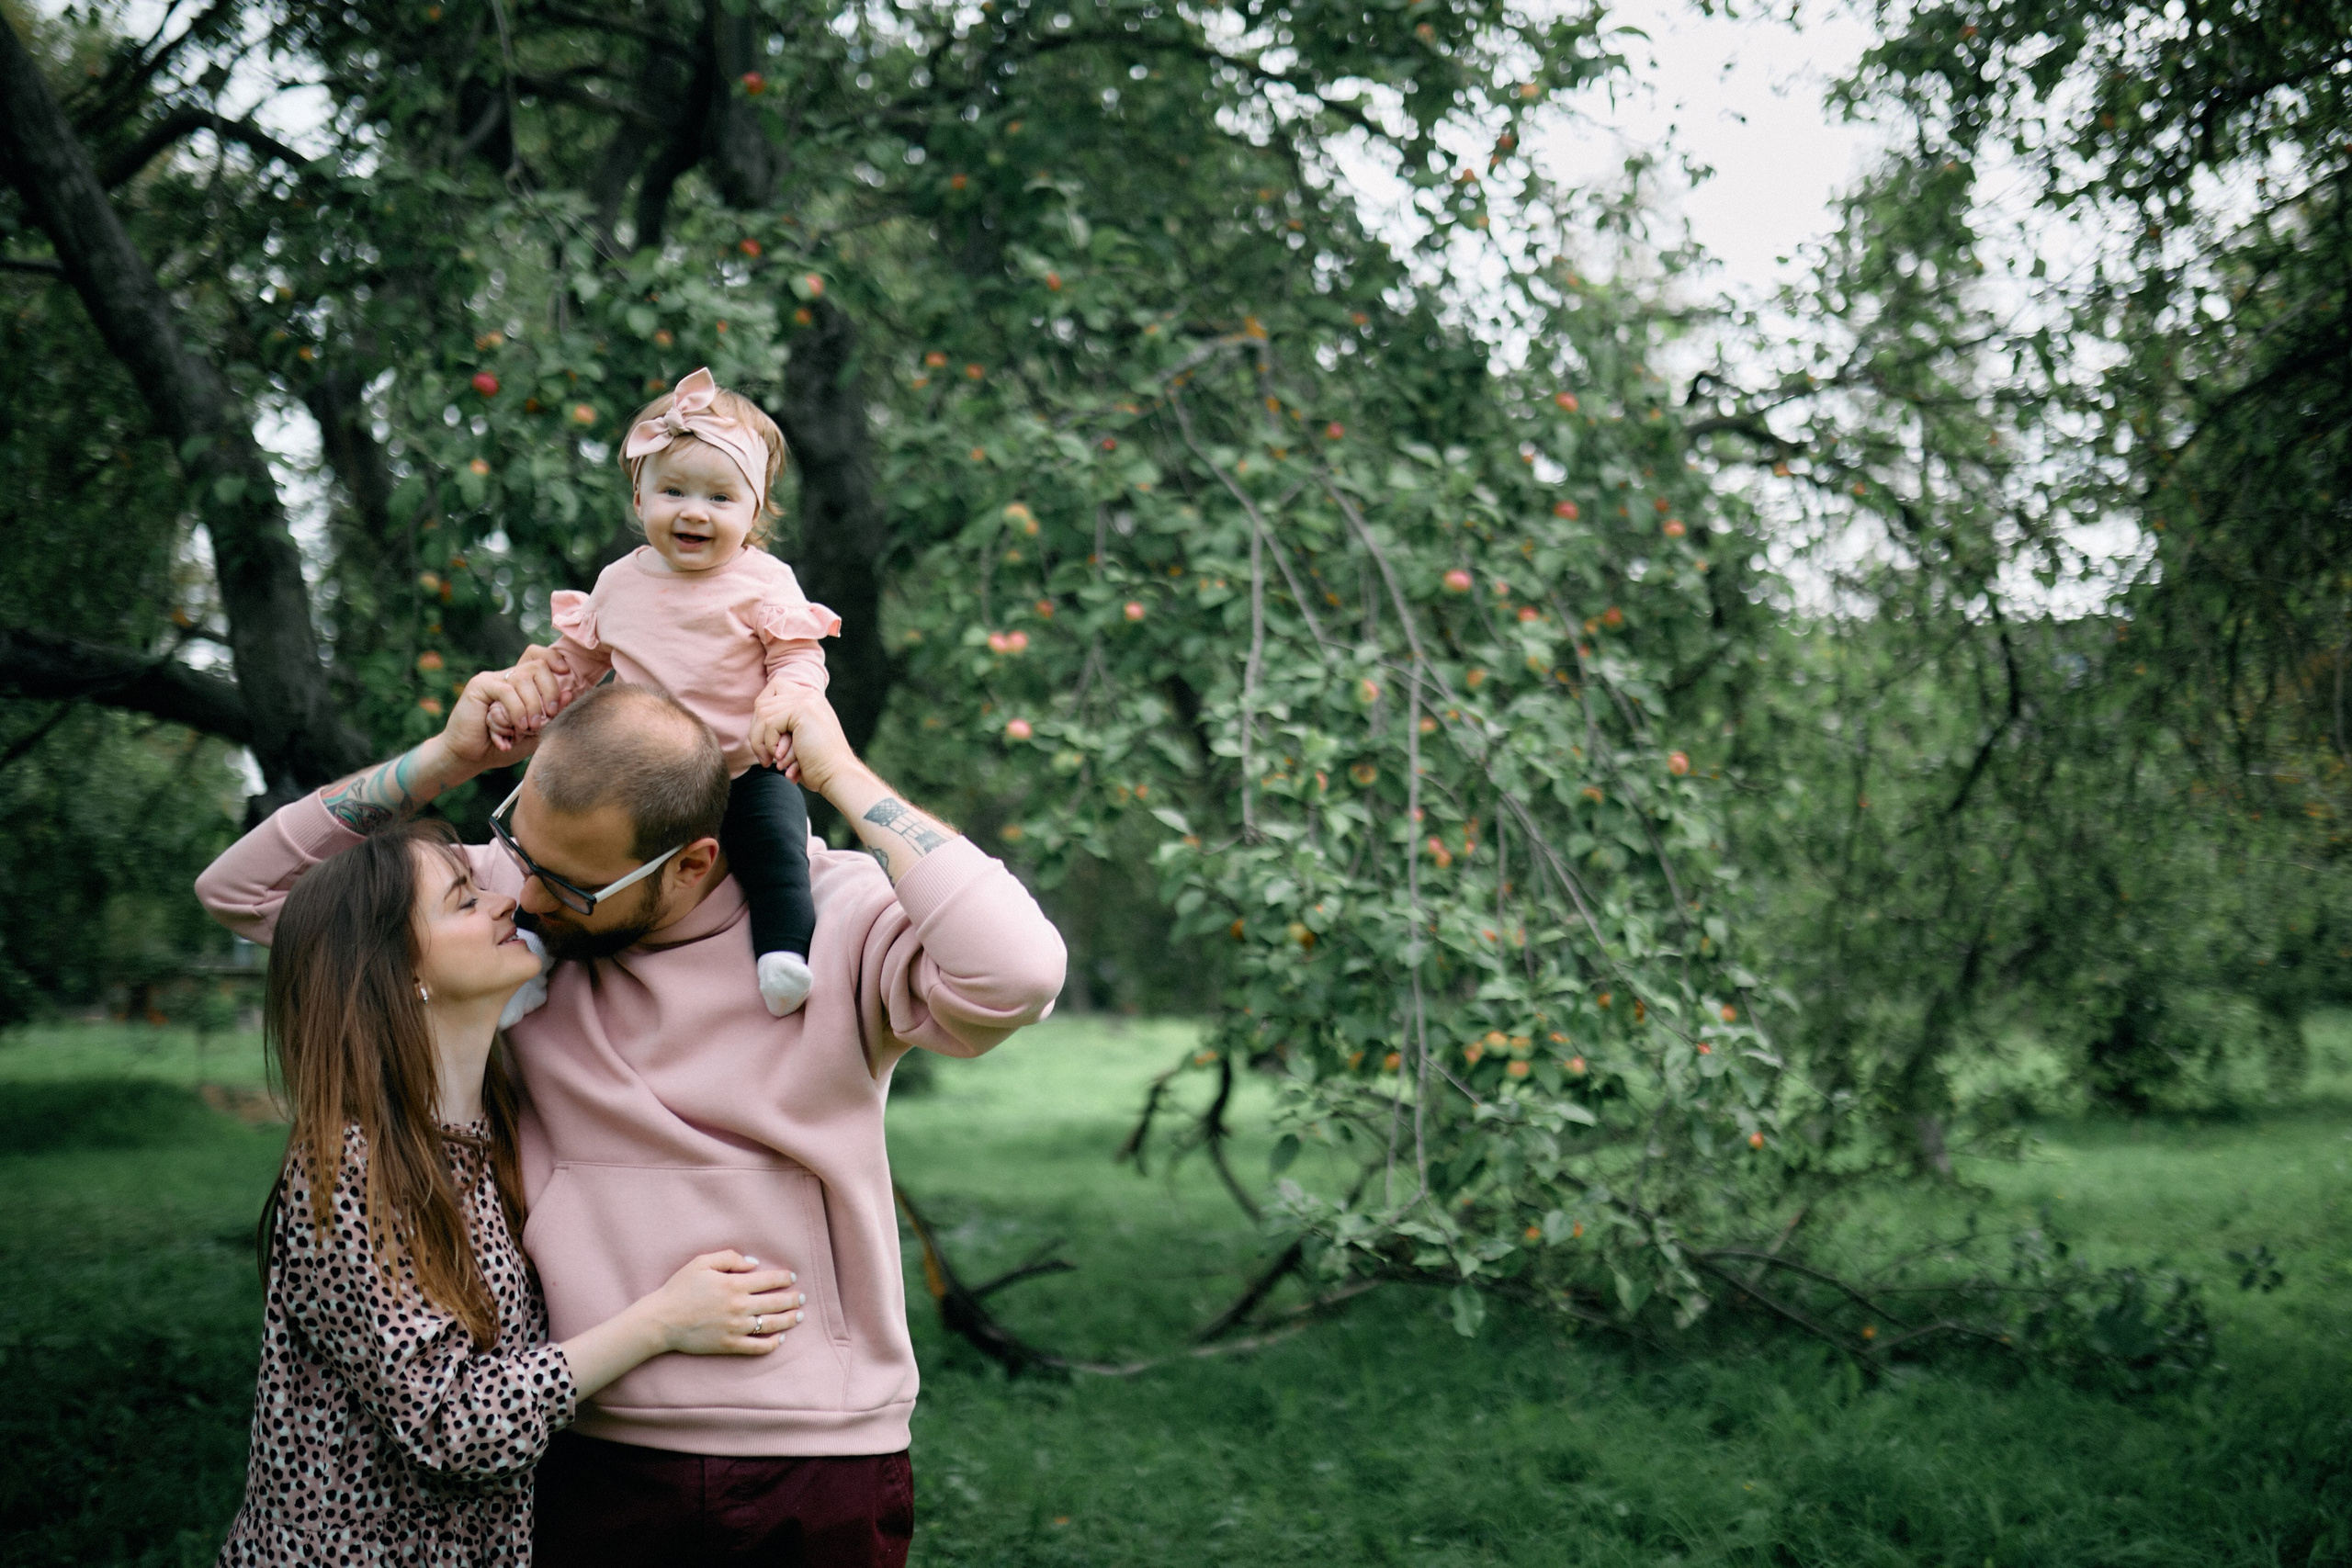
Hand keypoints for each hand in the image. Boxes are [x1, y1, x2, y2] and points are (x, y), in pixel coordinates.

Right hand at [449, 655, 568, 766]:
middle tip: (549, 715)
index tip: (566, 674)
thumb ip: (553, 715)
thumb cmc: (507, 745)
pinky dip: (517, 710)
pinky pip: (506, 691)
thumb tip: (570, 693)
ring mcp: (493, 679)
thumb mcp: (537, 731)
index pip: (539, 657)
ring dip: (533, 705)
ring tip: (529, 727)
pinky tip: (516, 727)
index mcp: (523, 684)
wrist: (471, 757)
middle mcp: (508, 677)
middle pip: (538, 666)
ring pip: (523, 678)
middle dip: (550, 690)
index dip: (555, 659)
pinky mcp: (479, 686)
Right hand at [643, 1250, 804, 1356]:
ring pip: (771, 1325)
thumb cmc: (679, 1288)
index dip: (785, 1279)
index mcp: (734, 1284)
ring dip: (789, 1320)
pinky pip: (757, 1346)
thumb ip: (730, 1258)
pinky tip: (780, 1339)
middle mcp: (739, 1306)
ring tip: (799, 1317)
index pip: (770, 1280)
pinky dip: (771, 1344)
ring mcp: (736, 1327)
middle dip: (793, 1300)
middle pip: (776, 1303)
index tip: (792, 1278)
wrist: (662, 1320)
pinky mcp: (729, 1344)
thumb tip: (754, 1264)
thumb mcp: (701, 1262)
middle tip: (801, 1298)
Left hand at [751, 684, 852, 795]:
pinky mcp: (803, 710)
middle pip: (763, 703)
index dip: (762, 715)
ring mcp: (806, 700)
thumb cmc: (817, 764)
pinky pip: (769, 724)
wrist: (837, 775)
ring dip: (761, 742)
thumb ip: (782, 725)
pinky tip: (780, 759)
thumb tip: (755, 723)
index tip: (765, 741)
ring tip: (771, 762)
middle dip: (757, 733)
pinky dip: (769, 744)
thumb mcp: (797, 740)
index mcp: (810, 699)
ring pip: (763, 714)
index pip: (773, 690)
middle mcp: (808, 694)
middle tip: (765, 759)